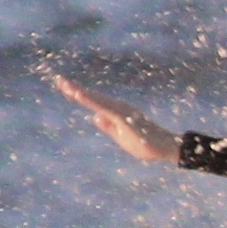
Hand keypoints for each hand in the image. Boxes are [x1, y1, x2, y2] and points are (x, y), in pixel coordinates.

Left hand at [42, 63, 180, 166]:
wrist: (167, 147)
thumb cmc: (146, 144)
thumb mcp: (122, 137)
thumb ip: (108, 127)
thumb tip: (94, 116)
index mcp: (116, 113)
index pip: (94, 102)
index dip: (79, 94)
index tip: (64, 86)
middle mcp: (118, 108)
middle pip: (93, 97)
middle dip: (75, 89)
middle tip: (59, 80)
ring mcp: (122, 112)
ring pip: (97, 100)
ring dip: (82, 93)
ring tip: (67, 86)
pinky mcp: (124, 117)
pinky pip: (104, 107)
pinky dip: (91, 100)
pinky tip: (80, 95)